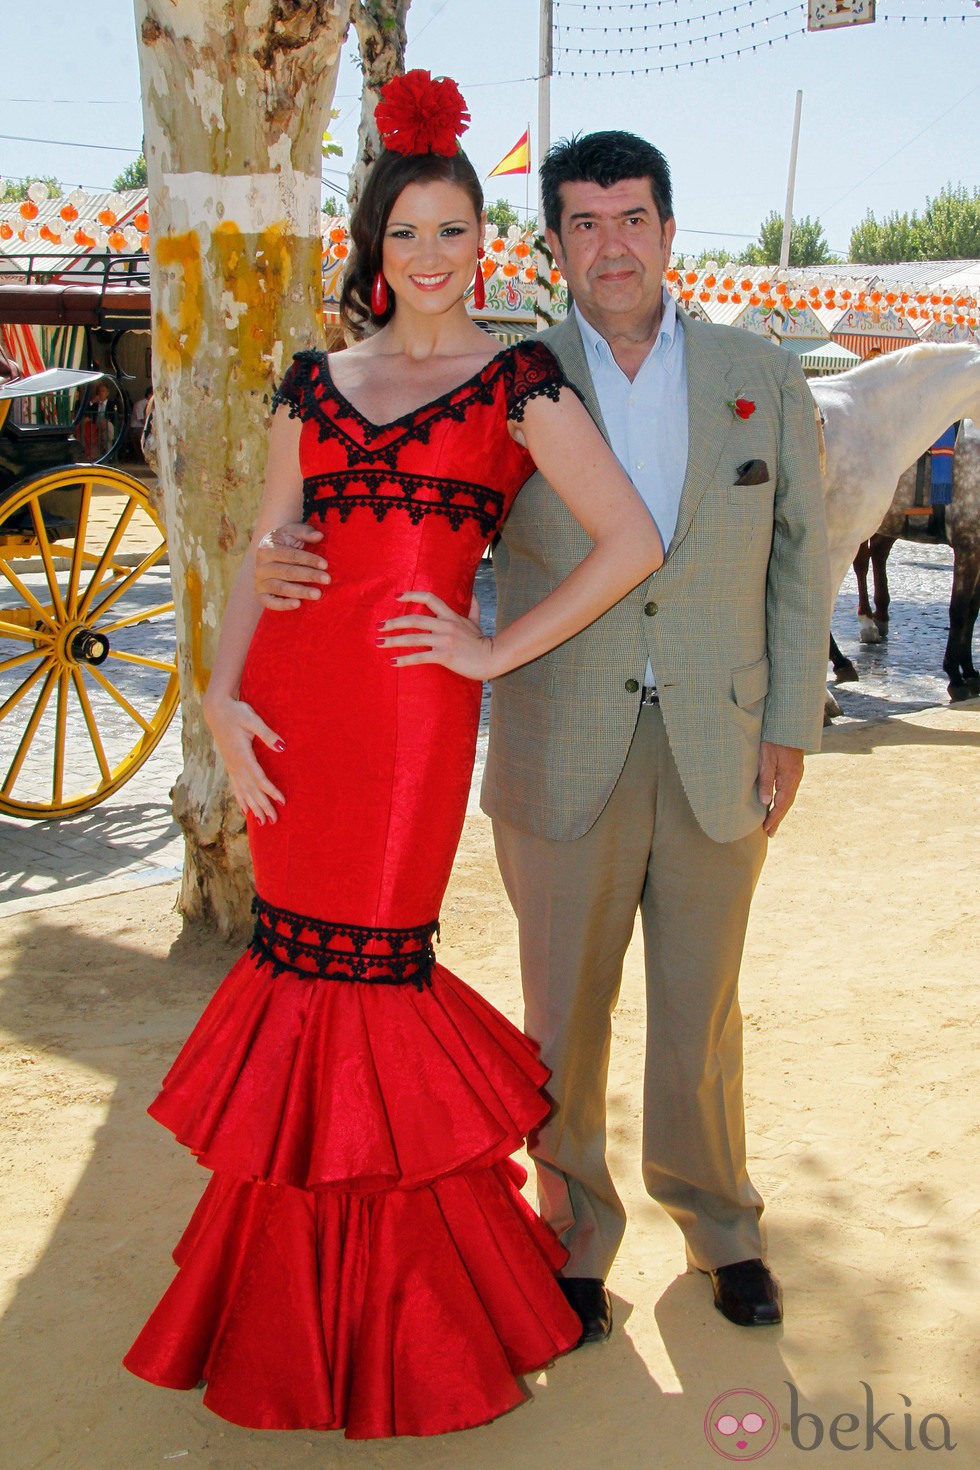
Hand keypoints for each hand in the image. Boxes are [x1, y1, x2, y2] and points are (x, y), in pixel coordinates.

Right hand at [203, 691, 284, 822]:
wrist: (216, 710)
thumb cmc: (236, 712)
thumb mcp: (253, 719)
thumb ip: (267, 734)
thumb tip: (282, 747)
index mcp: (242, 755)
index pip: (259, 778)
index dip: (270, 791)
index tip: (282, 801)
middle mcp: (235, 765)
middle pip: (252, 790)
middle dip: (263, 806)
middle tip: (274, 821)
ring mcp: (231, 766)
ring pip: (243, 792)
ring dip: (253, 807)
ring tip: (263, 822)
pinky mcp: (229, 765)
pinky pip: (235, 787)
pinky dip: (241, 800)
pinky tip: (246, 811)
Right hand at [254, 523, 329, 609]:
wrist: (268, 558)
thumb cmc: (284, 544)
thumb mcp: (292, 533)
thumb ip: (305, 533)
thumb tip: (319, 536)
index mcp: (267, 549)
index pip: (291, 555)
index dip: (309, 559)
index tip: (325, 564)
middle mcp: (261, 566)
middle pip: (288, 572)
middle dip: (309, 575)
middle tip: (327, 579)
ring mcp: (259, 581)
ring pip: (281, 588)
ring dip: (300, 591)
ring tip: (318, 594)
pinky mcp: (261, 595)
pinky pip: (270, 602)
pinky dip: (283, 605)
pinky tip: (298, 604)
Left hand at [378, 590, 492, 680]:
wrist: (492, 658)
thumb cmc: (482, 642)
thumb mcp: (476, 621)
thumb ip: (473, 607)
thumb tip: (473, 595)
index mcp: (451, 615)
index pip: (429, 598)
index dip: (412, 595)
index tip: (396, 597)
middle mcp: (445, 625)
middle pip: (414, 620)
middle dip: (394, 622)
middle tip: (379, 626)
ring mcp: (444, 641)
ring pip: (413, 639)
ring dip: (393, 641)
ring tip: (379, 643)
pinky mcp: (444, 656)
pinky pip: (420, 657)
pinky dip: (404, 659)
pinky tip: (393, 662)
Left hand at [757, 741, 803, 835]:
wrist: (788, 723)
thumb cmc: (774, 739)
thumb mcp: (767, 759)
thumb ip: (766, 780)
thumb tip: (766, 802)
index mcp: (790, 777)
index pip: (782, 803)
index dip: (775, 817)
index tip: (767, 829)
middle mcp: (795, 777)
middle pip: (787, 802)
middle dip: (778, 818)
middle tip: (770, 832)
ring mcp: (795, 773)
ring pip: (788, 796)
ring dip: (780, 810)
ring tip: (771, 822)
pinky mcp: (792, 769)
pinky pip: (788, 789)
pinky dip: (782, 799)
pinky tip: (776, 802)